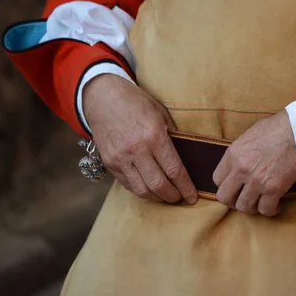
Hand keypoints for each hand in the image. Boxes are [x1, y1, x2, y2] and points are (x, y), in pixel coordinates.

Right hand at [84, 74, 197, 203]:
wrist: (102, 97)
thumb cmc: (137, 103)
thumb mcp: (161, 114)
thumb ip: (173, 138)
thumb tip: (187, 161)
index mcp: (154, 136)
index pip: (174, 170)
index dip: (186, 187)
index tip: (193, 197)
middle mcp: (136, 150)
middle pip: (158, 185)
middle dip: (172, 196)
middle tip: (180, 198)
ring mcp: (120, 158)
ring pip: (141, 190)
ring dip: (156, 197)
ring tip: (165, 196)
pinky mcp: (109, 163)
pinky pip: (127, 184)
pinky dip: (141, 190)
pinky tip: (149, 188)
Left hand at [213, 111, 295, 215]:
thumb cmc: (278, 128)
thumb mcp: (250, 135)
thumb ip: (240, 153)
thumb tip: (239, 164)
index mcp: (233, 154)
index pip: (217, 179)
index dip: (226, 186)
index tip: (235, 187)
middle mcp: (241, 169)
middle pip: (225, 197)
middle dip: (234, 201)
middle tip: (245, 199)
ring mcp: (256, 181)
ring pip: (244, 207)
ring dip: (253, 208)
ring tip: (262, 202)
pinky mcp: (273, 189)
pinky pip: (266, 209)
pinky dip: (271, 210)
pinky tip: (277, 205)